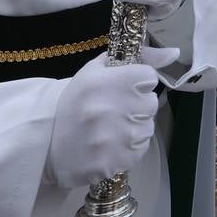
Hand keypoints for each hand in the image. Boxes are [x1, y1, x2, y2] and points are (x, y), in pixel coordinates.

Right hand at [45, 46, 178, 187]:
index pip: (148, 77)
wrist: (44, 144)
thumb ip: (139, 58)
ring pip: (147, 128)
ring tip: (110, 128)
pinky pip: (139, 150)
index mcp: (106, 82)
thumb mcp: (97, 70)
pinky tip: (110, 144)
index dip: (138, 82)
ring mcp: (114, 139)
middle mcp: (112, 109)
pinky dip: (129, 148)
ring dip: (134, 127)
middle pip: (151, 103)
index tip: (123, 88)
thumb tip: (173, 53)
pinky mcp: (114, 162)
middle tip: (114, 110)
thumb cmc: (74, 102)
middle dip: (137, 105)